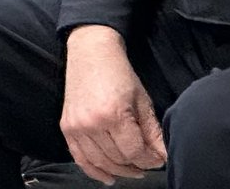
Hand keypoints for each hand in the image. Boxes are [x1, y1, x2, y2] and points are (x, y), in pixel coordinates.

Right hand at [61, 26, 165, 182]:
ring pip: (100, 163)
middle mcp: (93, 124)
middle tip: (146, 165)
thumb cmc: (119, 73)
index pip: (133, 151)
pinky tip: (108, 175)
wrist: (91, 53)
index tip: (158, 160)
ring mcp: (77, 128)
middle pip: (117, 159)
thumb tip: (163, 154)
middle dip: (135, 166)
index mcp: (114, 114)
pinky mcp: (67, 129)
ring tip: (132, 171)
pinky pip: (81, 159)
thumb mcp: (141, 98)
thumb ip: (152, 130)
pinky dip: (94, 171)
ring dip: (118, 171)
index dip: (148, 160)